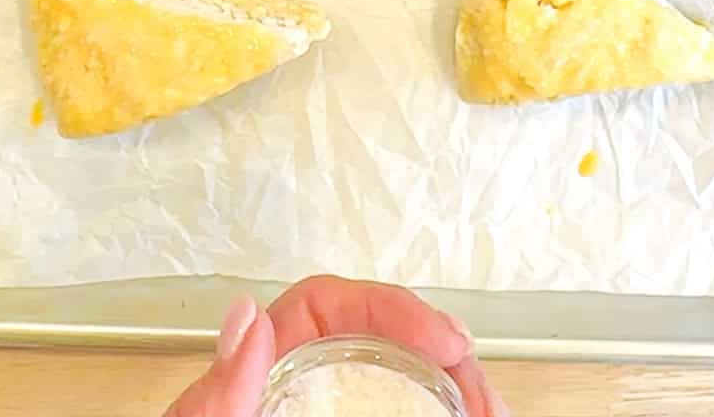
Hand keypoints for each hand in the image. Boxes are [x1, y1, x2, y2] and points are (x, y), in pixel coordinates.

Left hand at [164, 274, 504, 416]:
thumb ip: (221, 394)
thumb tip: (250, 320)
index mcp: (258, 373)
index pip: (328, 307)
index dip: (393, 308)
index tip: (442, 336)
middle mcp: (294, 391)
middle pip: (381, 344)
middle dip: (444, 357)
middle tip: (483, 391)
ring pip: (403, 388)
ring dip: (455, 394)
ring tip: (492, 413)